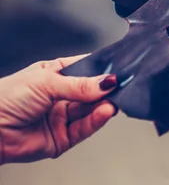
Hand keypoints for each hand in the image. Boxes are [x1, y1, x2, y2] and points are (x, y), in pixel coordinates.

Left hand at [0, 55, 118, 164]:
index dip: (101, 70)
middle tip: (118, 86)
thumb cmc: (5, 98)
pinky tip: (105, 111)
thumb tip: (107, 82)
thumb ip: (80, 84)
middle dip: (105, 89)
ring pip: (91, 110)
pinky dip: (97, 120)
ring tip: (112, 100)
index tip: (117, 70)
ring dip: (103, 105)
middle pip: (92, 92)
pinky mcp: (63, 138)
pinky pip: (85, 128)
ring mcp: (62, 117)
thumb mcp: (47, 81)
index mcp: (56, 75)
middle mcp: (61, 96)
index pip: (86, 69)